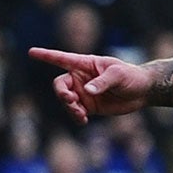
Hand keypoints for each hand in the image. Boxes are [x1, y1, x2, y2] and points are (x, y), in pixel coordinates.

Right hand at [27, 47, 155, 124]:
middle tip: (71, 101)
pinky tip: (83, 121)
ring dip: (70, 108)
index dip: (46, 56)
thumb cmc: (131, 76)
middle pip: (59, 85)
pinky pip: (75, 112)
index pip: (61, 58)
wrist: (142, 91)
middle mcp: (80, 78)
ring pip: (65, 101)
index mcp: (85, 64)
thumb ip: (102, 82)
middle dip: (62, 94)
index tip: (31, 52)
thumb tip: (86, 91)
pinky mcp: (89, 106)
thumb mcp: (118, 75)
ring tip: (81, 114)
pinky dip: (76, 117)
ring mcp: (83, 93)